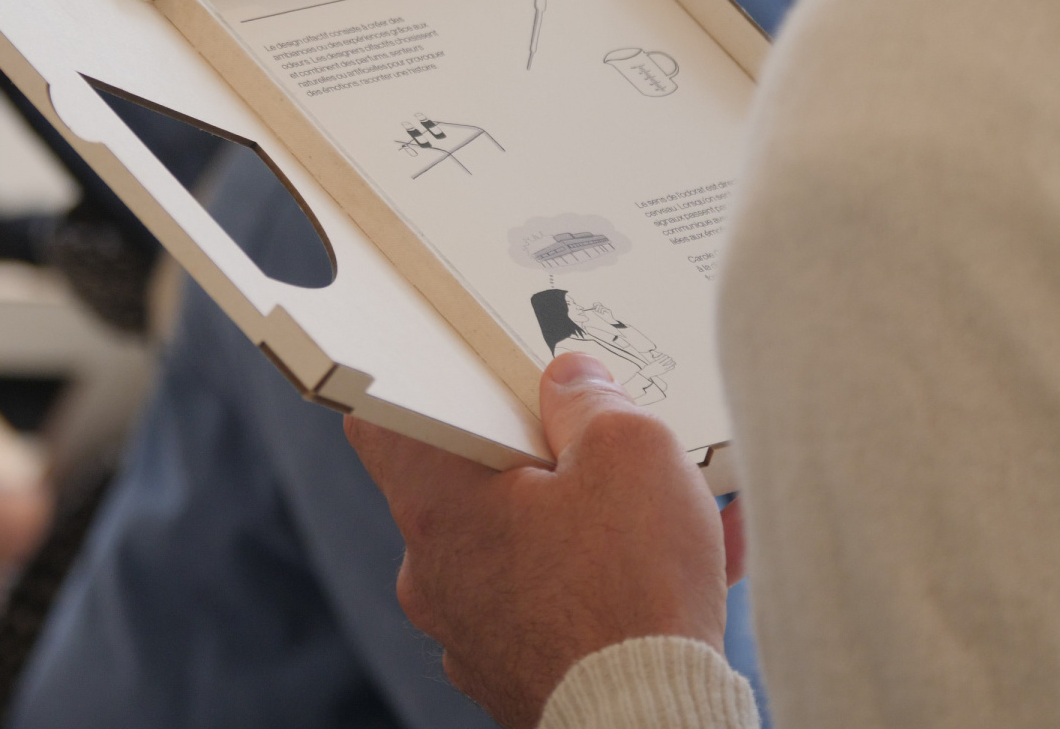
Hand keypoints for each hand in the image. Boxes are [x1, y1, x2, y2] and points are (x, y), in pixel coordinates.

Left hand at [346, 353, 740, 728]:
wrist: (652, 725)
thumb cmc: (630, 596)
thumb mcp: (629, 450)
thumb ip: (590, 400)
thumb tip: (572, 384)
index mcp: (436, 506)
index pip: (384, 422)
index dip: (424, 382)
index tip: (467, 367)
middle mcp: (435, 573)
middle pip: (471, 480)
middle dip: (541, 454)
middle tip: (604, 437)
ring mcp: (472, 630)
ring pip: (524, 543)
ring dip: (585, 518)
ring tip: (671, 505)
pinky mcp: (518, 671)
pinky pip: (555, 602)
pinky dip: (602, 579)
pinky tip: (675, 566)